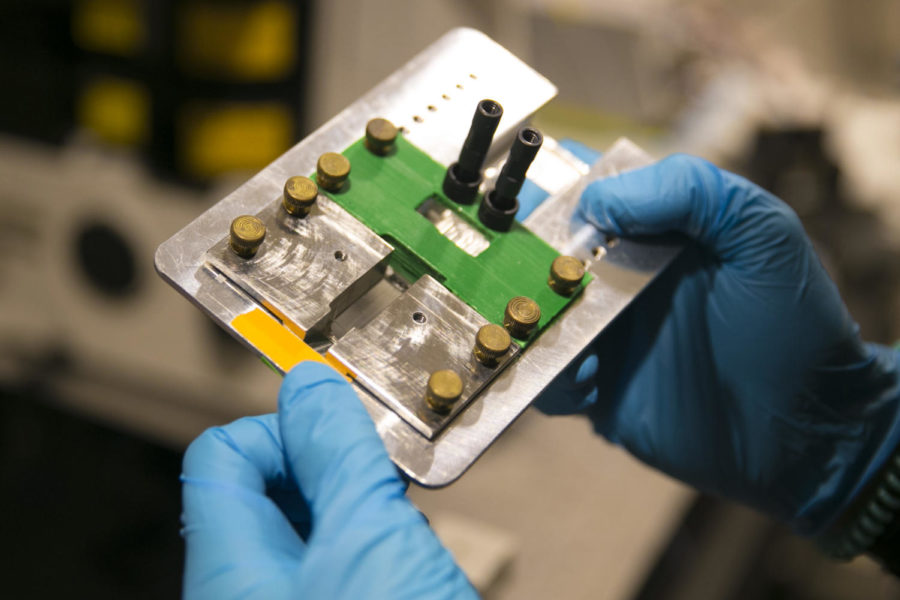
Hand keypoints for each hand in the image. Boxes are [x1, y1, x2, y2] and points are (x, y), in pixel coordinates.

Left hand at [181, 362, 476, 598]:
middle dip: (332, 467)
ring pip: (307, 523)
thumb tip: (309, 386)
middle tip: (380, 479)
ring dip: (358, 505)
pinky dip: (370, 542)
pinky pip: (334, 559)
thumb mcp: (372, 539)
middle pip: (267, 484)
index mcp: (231, 567)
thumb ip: (338, 455)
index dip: (283, 425)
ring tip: (399, 524)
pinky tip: (404, 558)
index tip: (338, 426)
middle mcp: (247, 586)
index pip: (223, 453)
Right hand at [533, 145, 899, 534]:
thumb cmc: (793, 327)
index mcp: (655, 233)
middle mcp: (622, 279)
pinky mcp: (597, 391)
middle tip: (510, 263)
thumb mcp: (761, 235)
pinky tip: (585, 377)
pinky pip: (549, 378)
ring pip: (535, 317)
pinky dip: (549, 376)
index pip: (590, 191)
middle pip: (543, 253)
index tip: (521, 189)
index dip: (550, 184)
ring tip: (545, 325)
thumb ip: (689, 192)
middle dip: (517, 255)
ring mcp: (606, 336)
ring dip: (523, 318)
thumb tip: (597, 201)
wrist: (803, 433)